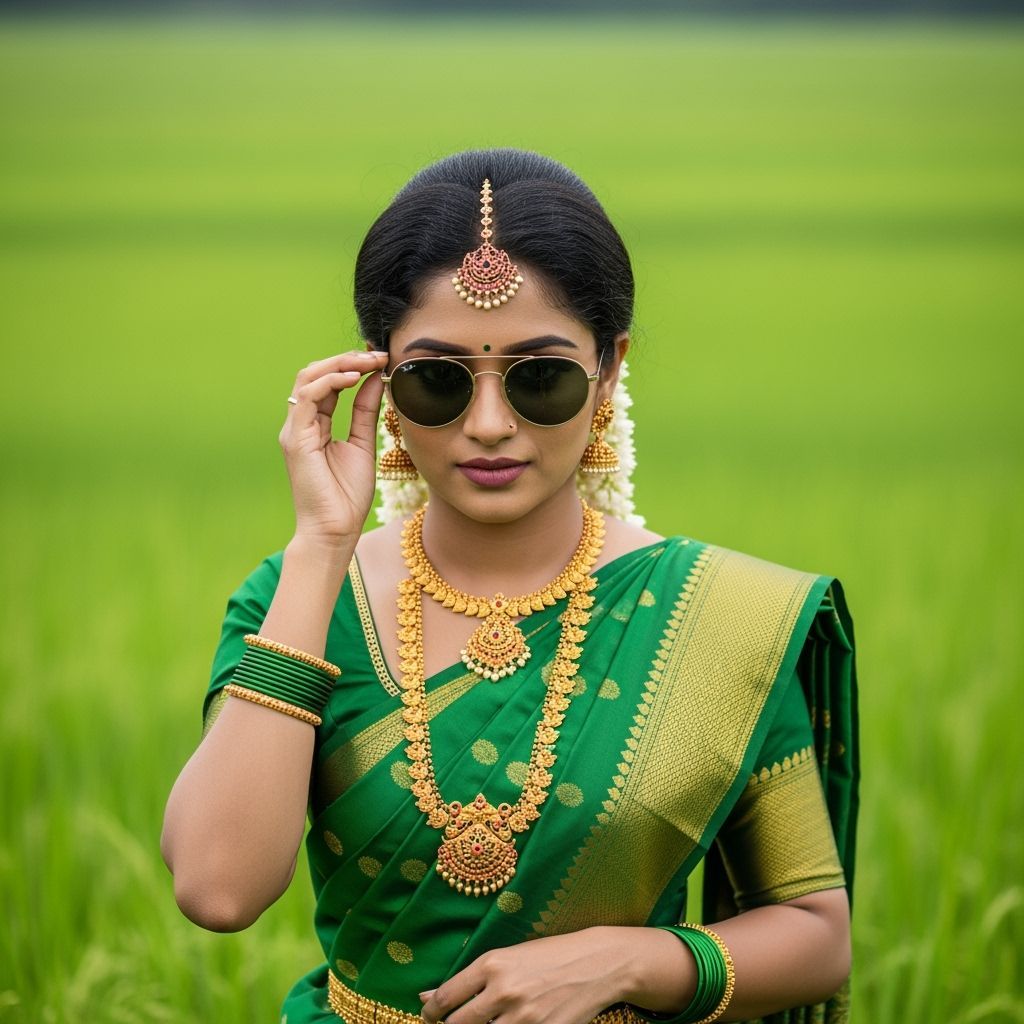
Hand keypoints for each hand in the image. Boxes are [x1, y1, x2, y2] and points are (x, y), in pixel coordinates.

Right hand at [278, 349, 388, 544]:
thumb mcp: (364, 444)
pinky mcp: (295, 439)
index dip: (353, 366)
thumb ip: (366, 412)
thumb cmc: (347, 496)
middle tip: (378, 354)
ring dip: (340, 365)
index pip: (328, 383)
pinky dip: (330, 382)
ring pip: (308, 379)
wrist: (335, 530)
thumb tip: (377, 380)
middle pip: (314, 374)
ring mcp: (294, 429)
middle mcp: (300, 423)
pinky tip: (354, 378)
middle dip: (347, 359)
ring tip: (369, 361)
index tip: (382, 358)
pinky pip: (308, 398)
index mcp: (314, 425)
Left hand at [419, 928, 660, 1023]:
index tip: (427, 1016)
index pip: (446, 998)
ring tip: (487, 1020)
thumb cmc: (549, 955)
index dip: (430, 1012)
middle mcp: (503, 991)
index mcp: (492, 964)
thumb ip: (471, 978)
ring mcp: (524, 1017)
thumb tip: (427, 997)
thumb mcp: (509, 957)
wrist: (596, 962)